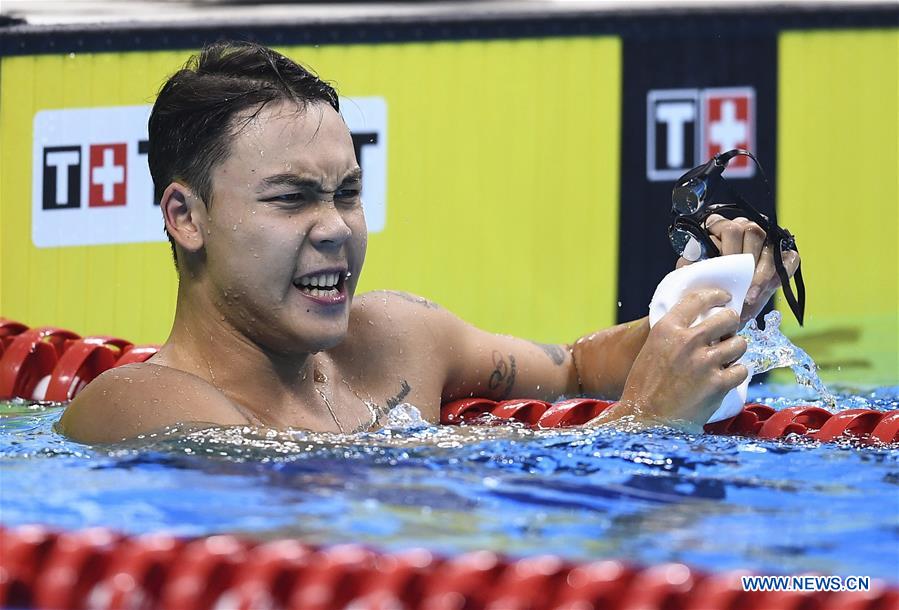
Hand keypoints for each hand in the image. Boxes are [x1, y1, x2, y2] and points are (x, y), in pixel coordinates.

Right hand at [595, 288, 747, 429]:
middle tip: (728, 333)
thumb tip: (700, 326)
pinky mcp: (718, 384)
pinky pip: (741, 370)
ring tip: (725, 360)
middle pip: (727, 319)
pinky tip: (726, 378)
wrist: (645, 419)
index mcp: (667, 329)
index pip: (698, 299)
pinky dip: (736, 374)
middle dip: (732, 324)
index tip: (725, 298)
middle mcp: (687, 342)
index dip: (716, 296)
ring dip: (735, 351)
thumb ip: (673, 335)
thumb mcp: (652, 350)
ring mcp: (704, 363)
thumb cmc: (644, 387)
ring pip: (739, 344)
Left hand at [676, 215, 799, 324]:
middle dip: (746, 261)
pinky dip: (782, 272)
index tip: (723, 265)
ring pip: (770, 244)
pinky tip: (770, 287)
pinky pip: (790, 258)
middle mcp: (745, 229)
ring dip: (762, 272)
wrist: (726, 306)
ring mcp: (767, 241)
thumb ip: (691, 265)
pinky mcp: (784, 256)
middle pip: (751, 231)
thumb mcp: (695, 276)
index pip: (726, 226)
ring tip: (751, 295)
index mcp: (720, 228)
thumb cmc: (708, 286)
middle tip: (740, 286)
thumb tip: (691, 258)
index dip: (726, 246)